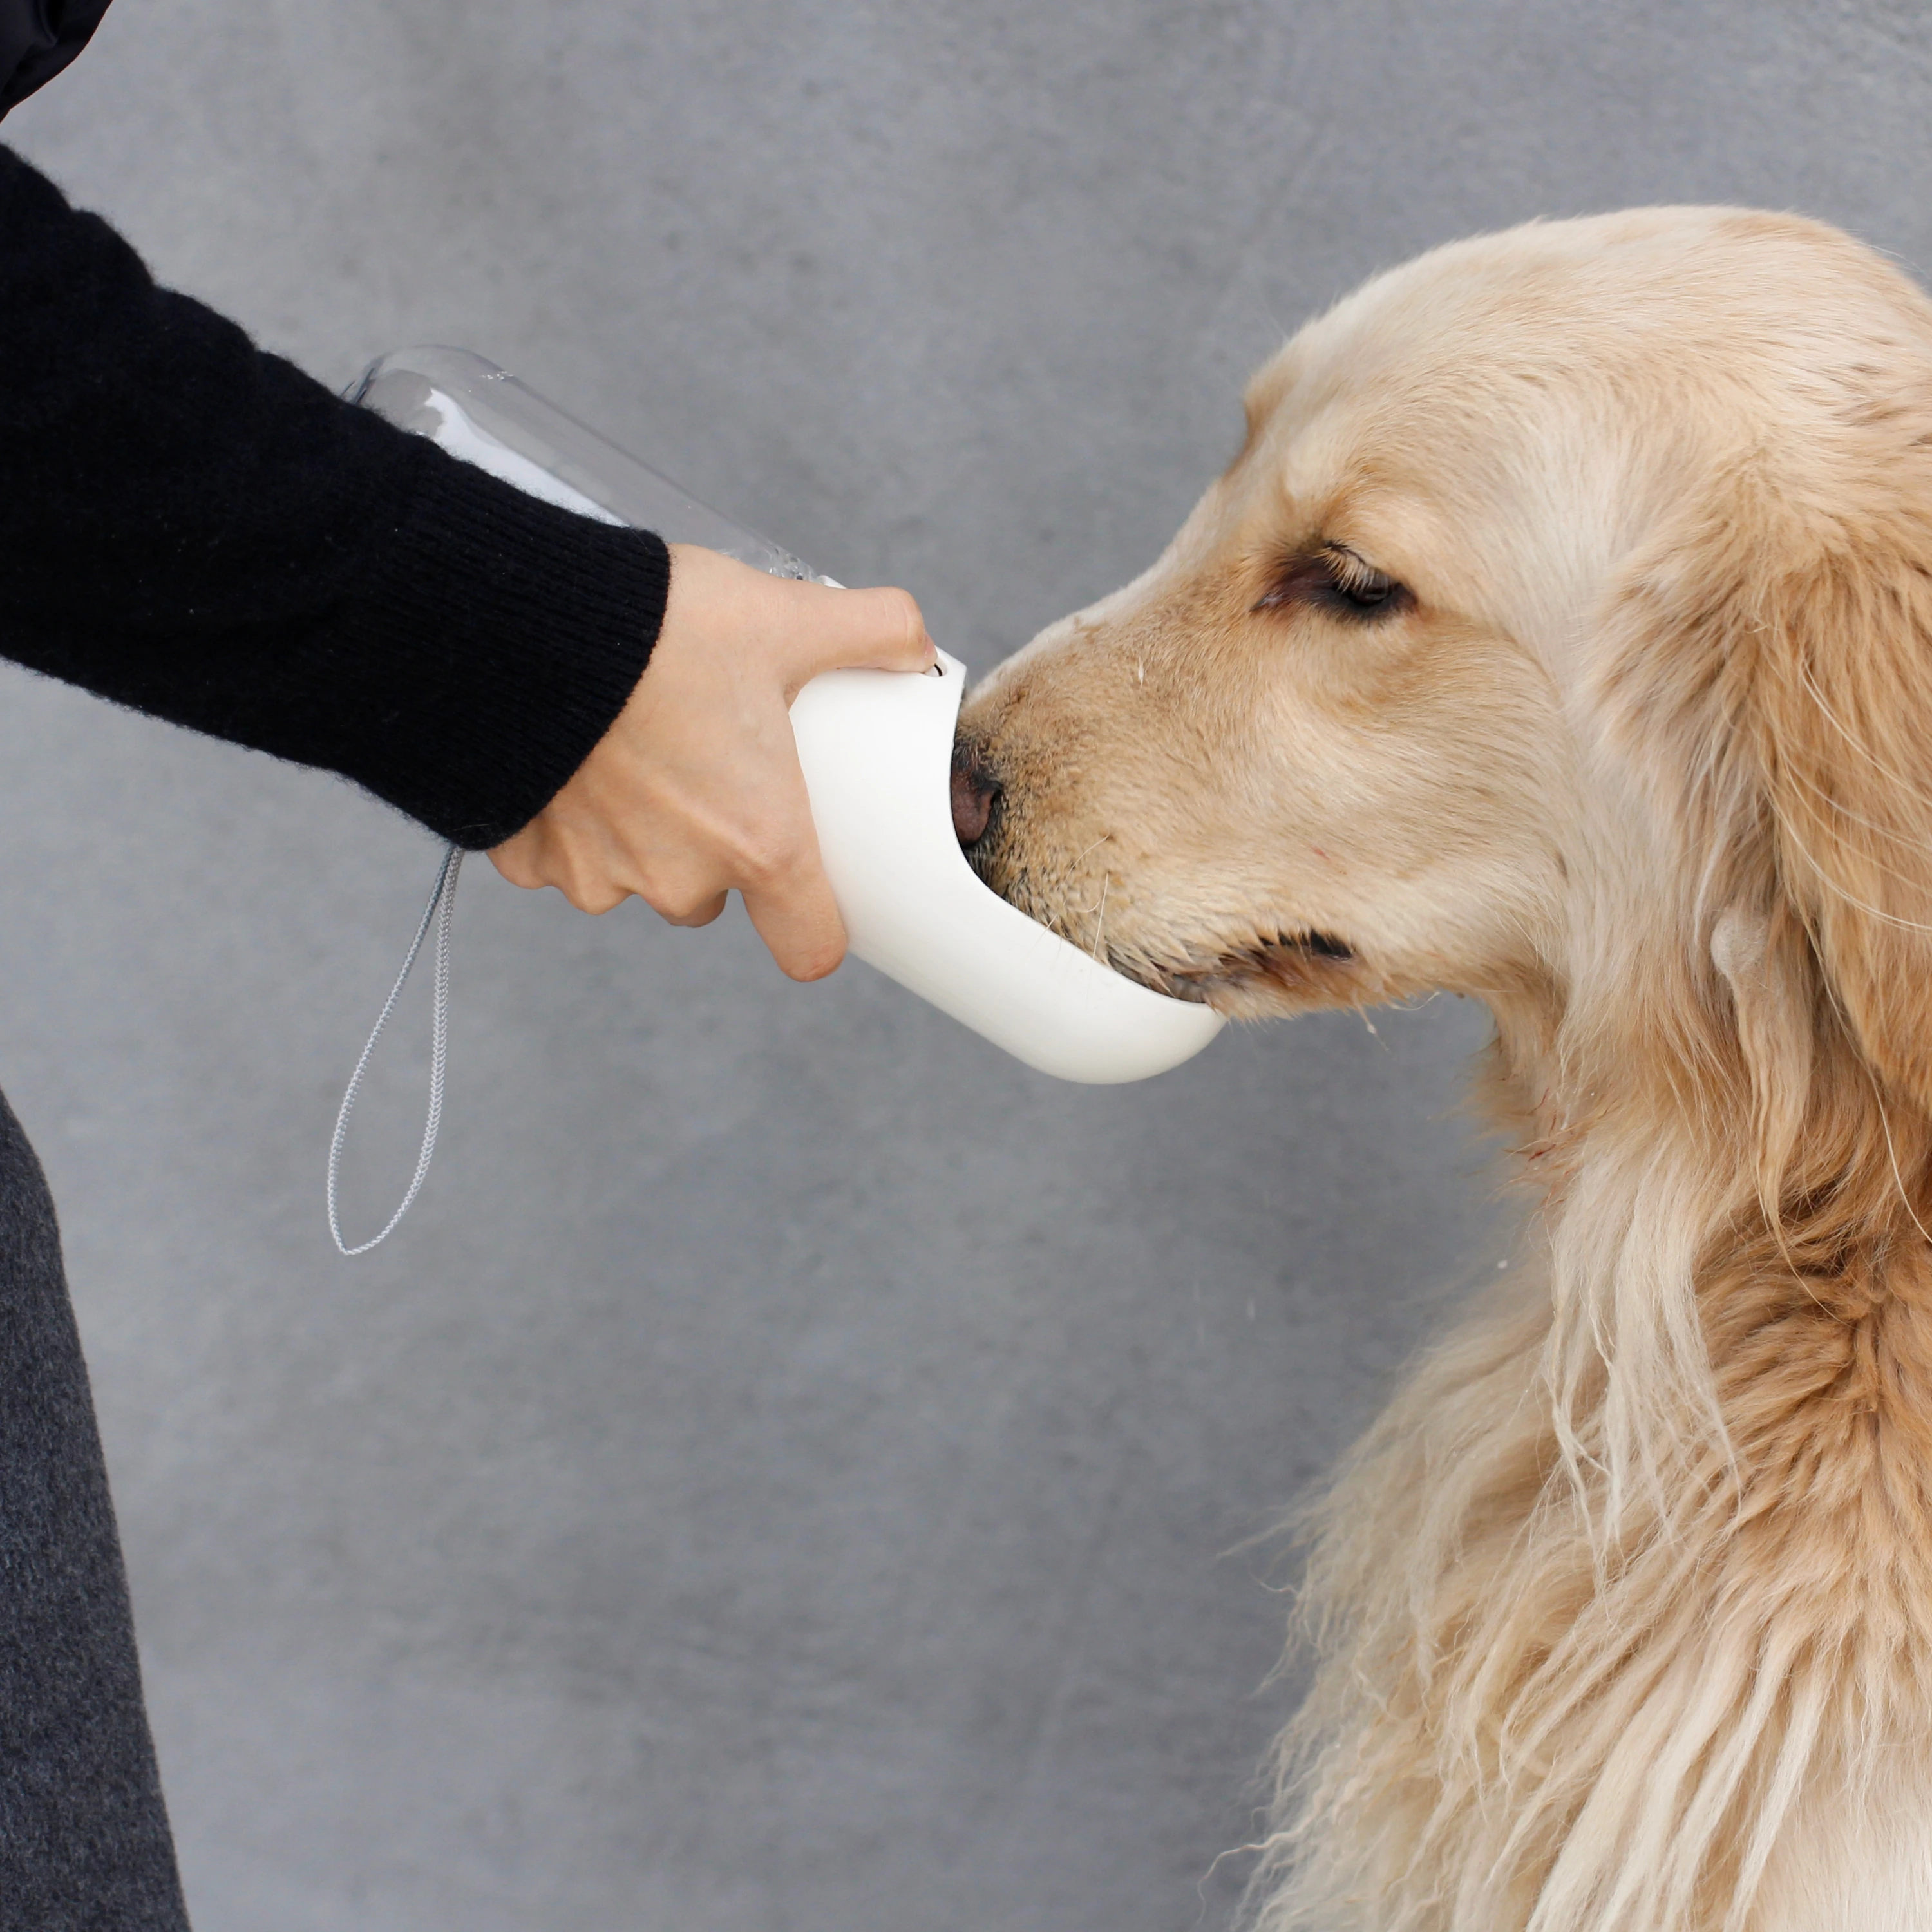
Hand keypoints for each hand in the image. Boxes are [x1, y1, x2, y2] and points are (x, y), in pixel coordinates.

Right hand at [489, 543, 934, 979]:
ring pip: (633, 875)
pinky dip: (564, 820)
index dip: (814, 920)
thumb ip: (869, 629)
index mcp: (760, 843)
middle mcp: (679, 878)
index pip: (810, 946)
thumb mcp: (783, 617)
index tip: (807, 883)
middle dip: (713, 846)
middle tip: (704, 763)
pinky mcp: (527, 859)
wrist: (515, 623)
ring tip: (629, 746)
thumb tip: (917, 642)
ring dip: (637, 833)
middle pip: (714, 897)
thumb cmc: (658, 629)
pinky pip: (558, 858)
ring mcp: (598, 875)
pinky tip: (568, 756)